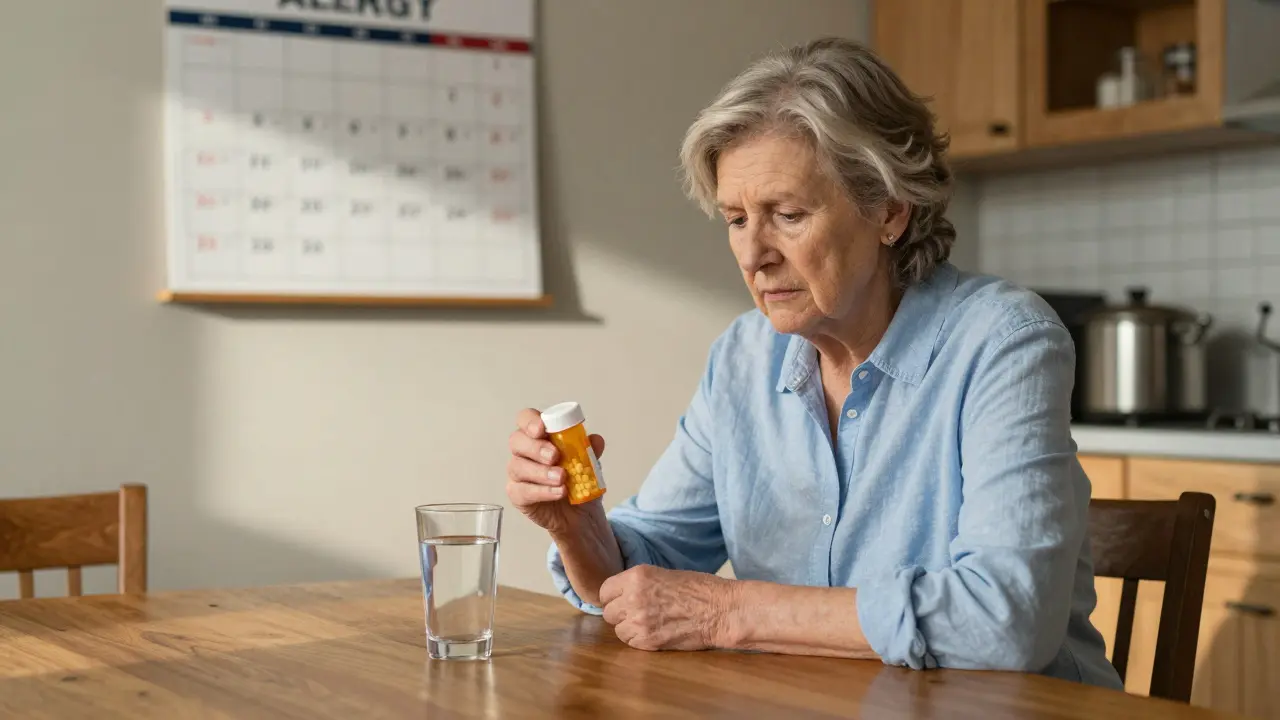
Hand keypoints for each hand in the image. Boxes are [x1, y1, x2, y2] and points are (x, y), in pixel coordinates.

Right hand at [506, 407, 606, 536]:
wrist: (580, 514)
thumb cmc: (578, 481)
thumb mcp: (590, 464)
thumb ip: (590, 450)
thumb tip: (596, 440)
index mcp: (540, 435)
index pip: (526, 419)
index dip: (530, 421)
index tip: (542, 428)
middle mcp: (524, 451)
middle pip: (517, 441)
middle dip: (535, 447)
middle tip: (554, 456)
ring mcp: (518, 473)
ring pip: (518, 466)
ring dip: (542, 472)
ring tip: (562, 478)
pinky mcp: (517, 495)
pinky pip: (522, 491)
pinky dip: (542, 491)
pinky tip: (559, 492)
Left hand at [599, 565, 737, 651]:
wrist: (721, 611)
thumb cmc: (700, 590)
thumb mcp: (664, 574)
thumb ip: (640, 584)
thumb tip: (622, 594)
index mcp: (637, 576)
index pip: (605, 590)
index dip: (614, 596)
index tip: (622, 600)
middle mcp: (633, 597)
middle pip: (608, 612)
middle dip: (620, 613)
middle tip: (638, 613)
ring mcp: (639, 621)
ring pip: (618, 629)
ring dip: (629, 628)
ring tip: (648, 624)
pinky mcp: (648, 641)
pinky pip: (630, 642)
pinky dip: (638, 640)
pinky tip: (654, 633)